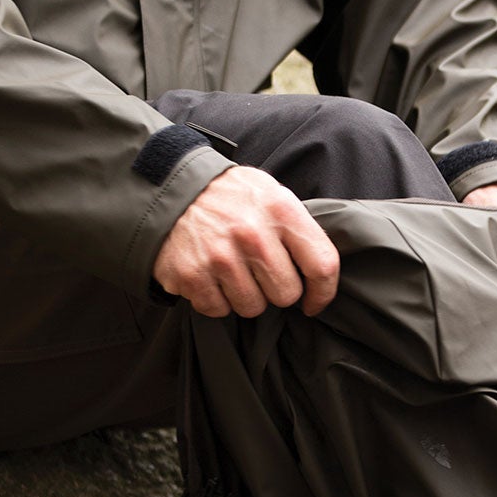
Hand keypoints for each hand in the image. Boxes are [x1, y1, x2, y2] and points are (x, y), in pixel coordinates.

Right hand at [153, 166, 339, 318]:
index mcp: (280, 210)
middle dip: (276, 290)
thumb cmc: (230, 195)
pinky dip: (215, 299)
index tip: (314, 302)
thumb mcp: (271, 193)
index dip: (323, 292)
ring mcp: (220, 257)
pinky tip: (210, 275)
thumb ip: (298, 228)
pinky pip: (218, 310)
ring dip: (245, 296)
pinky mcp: (192, 275)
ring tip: (232, 270)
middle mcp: (253, 234)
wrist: (173, 187)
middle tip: (259, 272)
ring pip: (253, 307)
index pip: (322, 265)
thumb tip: (320, 272)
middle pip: (286, 295)